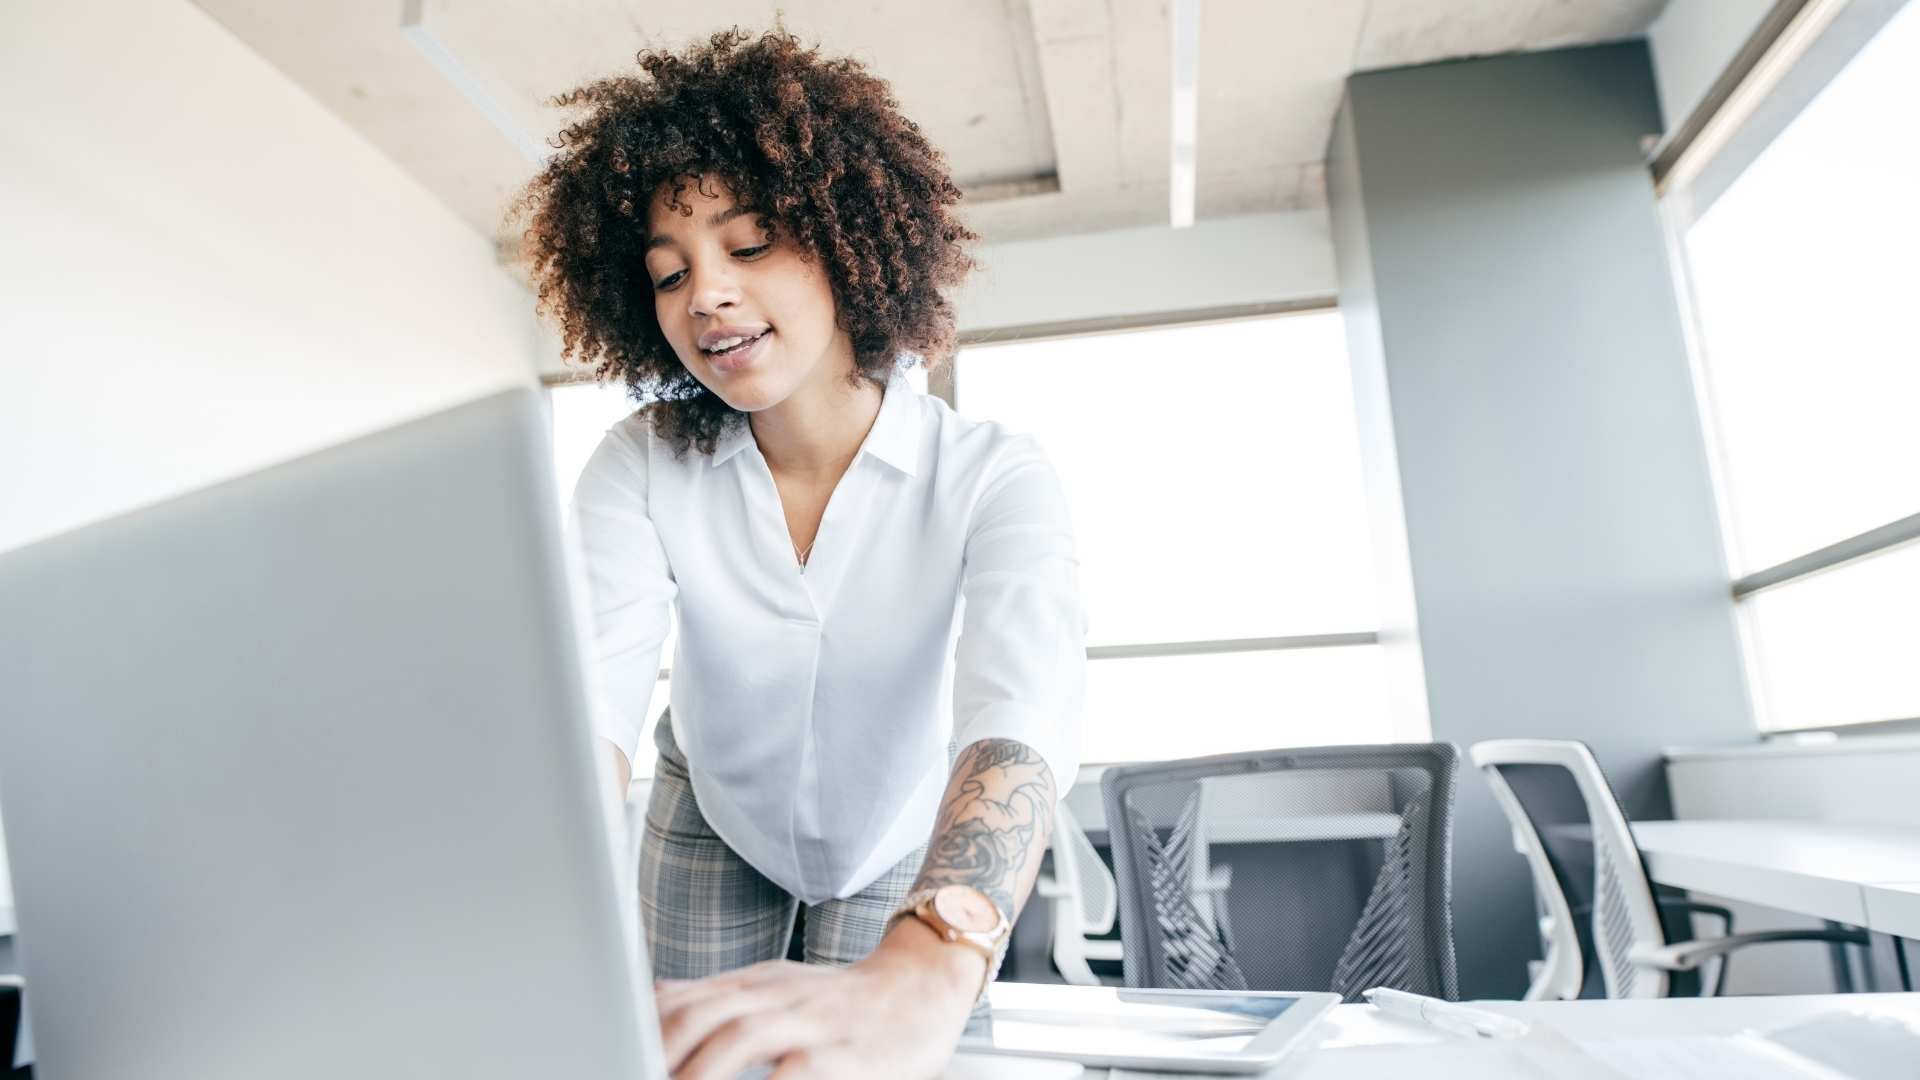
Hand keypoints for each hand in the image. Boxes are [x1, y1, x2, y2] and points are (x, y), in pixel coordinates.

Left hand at [653, 920, 984, 1078]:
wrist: (925, 984)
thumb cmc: (843, 1000)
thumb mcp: (777, 988)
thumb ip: (721, 999)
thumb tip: (654, 1001)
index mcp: (754, 984)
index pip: (683, 998)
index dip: (641, 1028)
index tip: (609, 1046)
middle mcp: (777, 998)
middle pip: (703, 1013)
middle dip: (658, 1049)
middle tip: (627, 1068)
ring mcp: (811, 1024)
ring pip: (742, 1036)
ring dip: (699, 1071)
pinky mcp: (844, 1055)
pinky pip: (797, 1073)